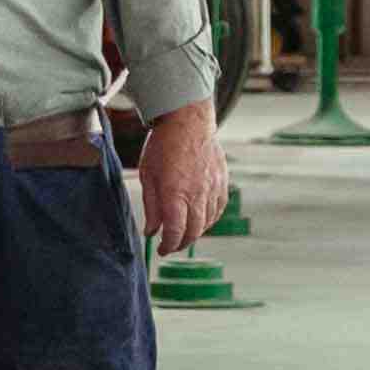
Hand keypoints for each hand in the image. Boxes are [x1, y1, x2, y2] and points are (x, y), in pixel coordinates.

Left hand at [134, 102, 226, 257]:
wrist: (188, 121)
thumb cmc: (163, 145)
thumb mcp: (148, 175)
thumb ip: (151, 206)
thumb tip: (152, 231)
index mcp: (175, 193)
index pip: (175, 232)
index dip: (168, 246)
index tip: (161, 249)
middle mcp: (197, 194)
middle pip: (193, 232)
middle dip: (181, 243)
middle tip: (171, 244)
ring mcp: (212, 188)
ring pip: (208, 222)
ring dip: (195, 232)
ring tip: (184, 232)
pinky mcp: (222, 182)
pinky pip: (218, 209)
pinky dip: (210, 219)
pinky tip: (201, 219)